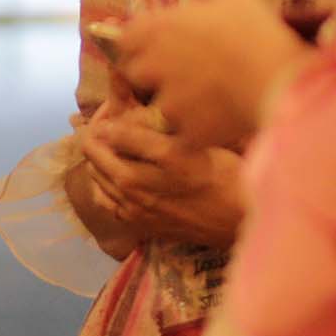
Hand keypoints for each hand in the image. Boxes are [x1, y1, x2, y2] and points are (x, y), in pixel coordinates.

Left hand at [75, 111, 245, 249]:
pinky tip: (115, 177)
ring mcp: (137, 208)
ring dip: (96, 159)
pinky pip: (106, 201)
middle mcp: (142, 186)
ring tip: (108, 149)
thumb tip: (122, 119)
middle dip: (96, 136)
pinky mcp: (140, 224)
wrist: (238, 220)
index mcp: (163, 159)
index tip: (113, 111)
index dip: (109, 117)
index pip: (114, 132)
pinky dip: (103, 185)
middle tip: (105, 128)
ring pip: (97, 177)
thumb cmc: (225, 174)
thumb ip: (157, 131)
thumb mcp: (197, 143)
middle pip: (97, 155)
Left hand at [103, 0, 312, 152]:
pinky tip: (223, 122)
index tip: (158, 48)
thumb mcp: (231, 1)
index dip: (141, 45)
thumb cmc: (259, 31)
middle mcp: (153, 65)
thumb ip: (203, 10)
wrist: (281, 76)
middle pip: (135, 74)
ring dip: (179, 107)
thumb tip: (202, 15)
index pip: (126, 38)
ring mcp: (168, 102)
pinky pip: (186, 136)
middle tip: (183, 76)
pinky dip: (202, 133)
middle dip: (153, 76)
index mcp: (157, 29)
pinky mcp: (186, 132)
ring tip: (211, 101)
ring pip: (161, 108)